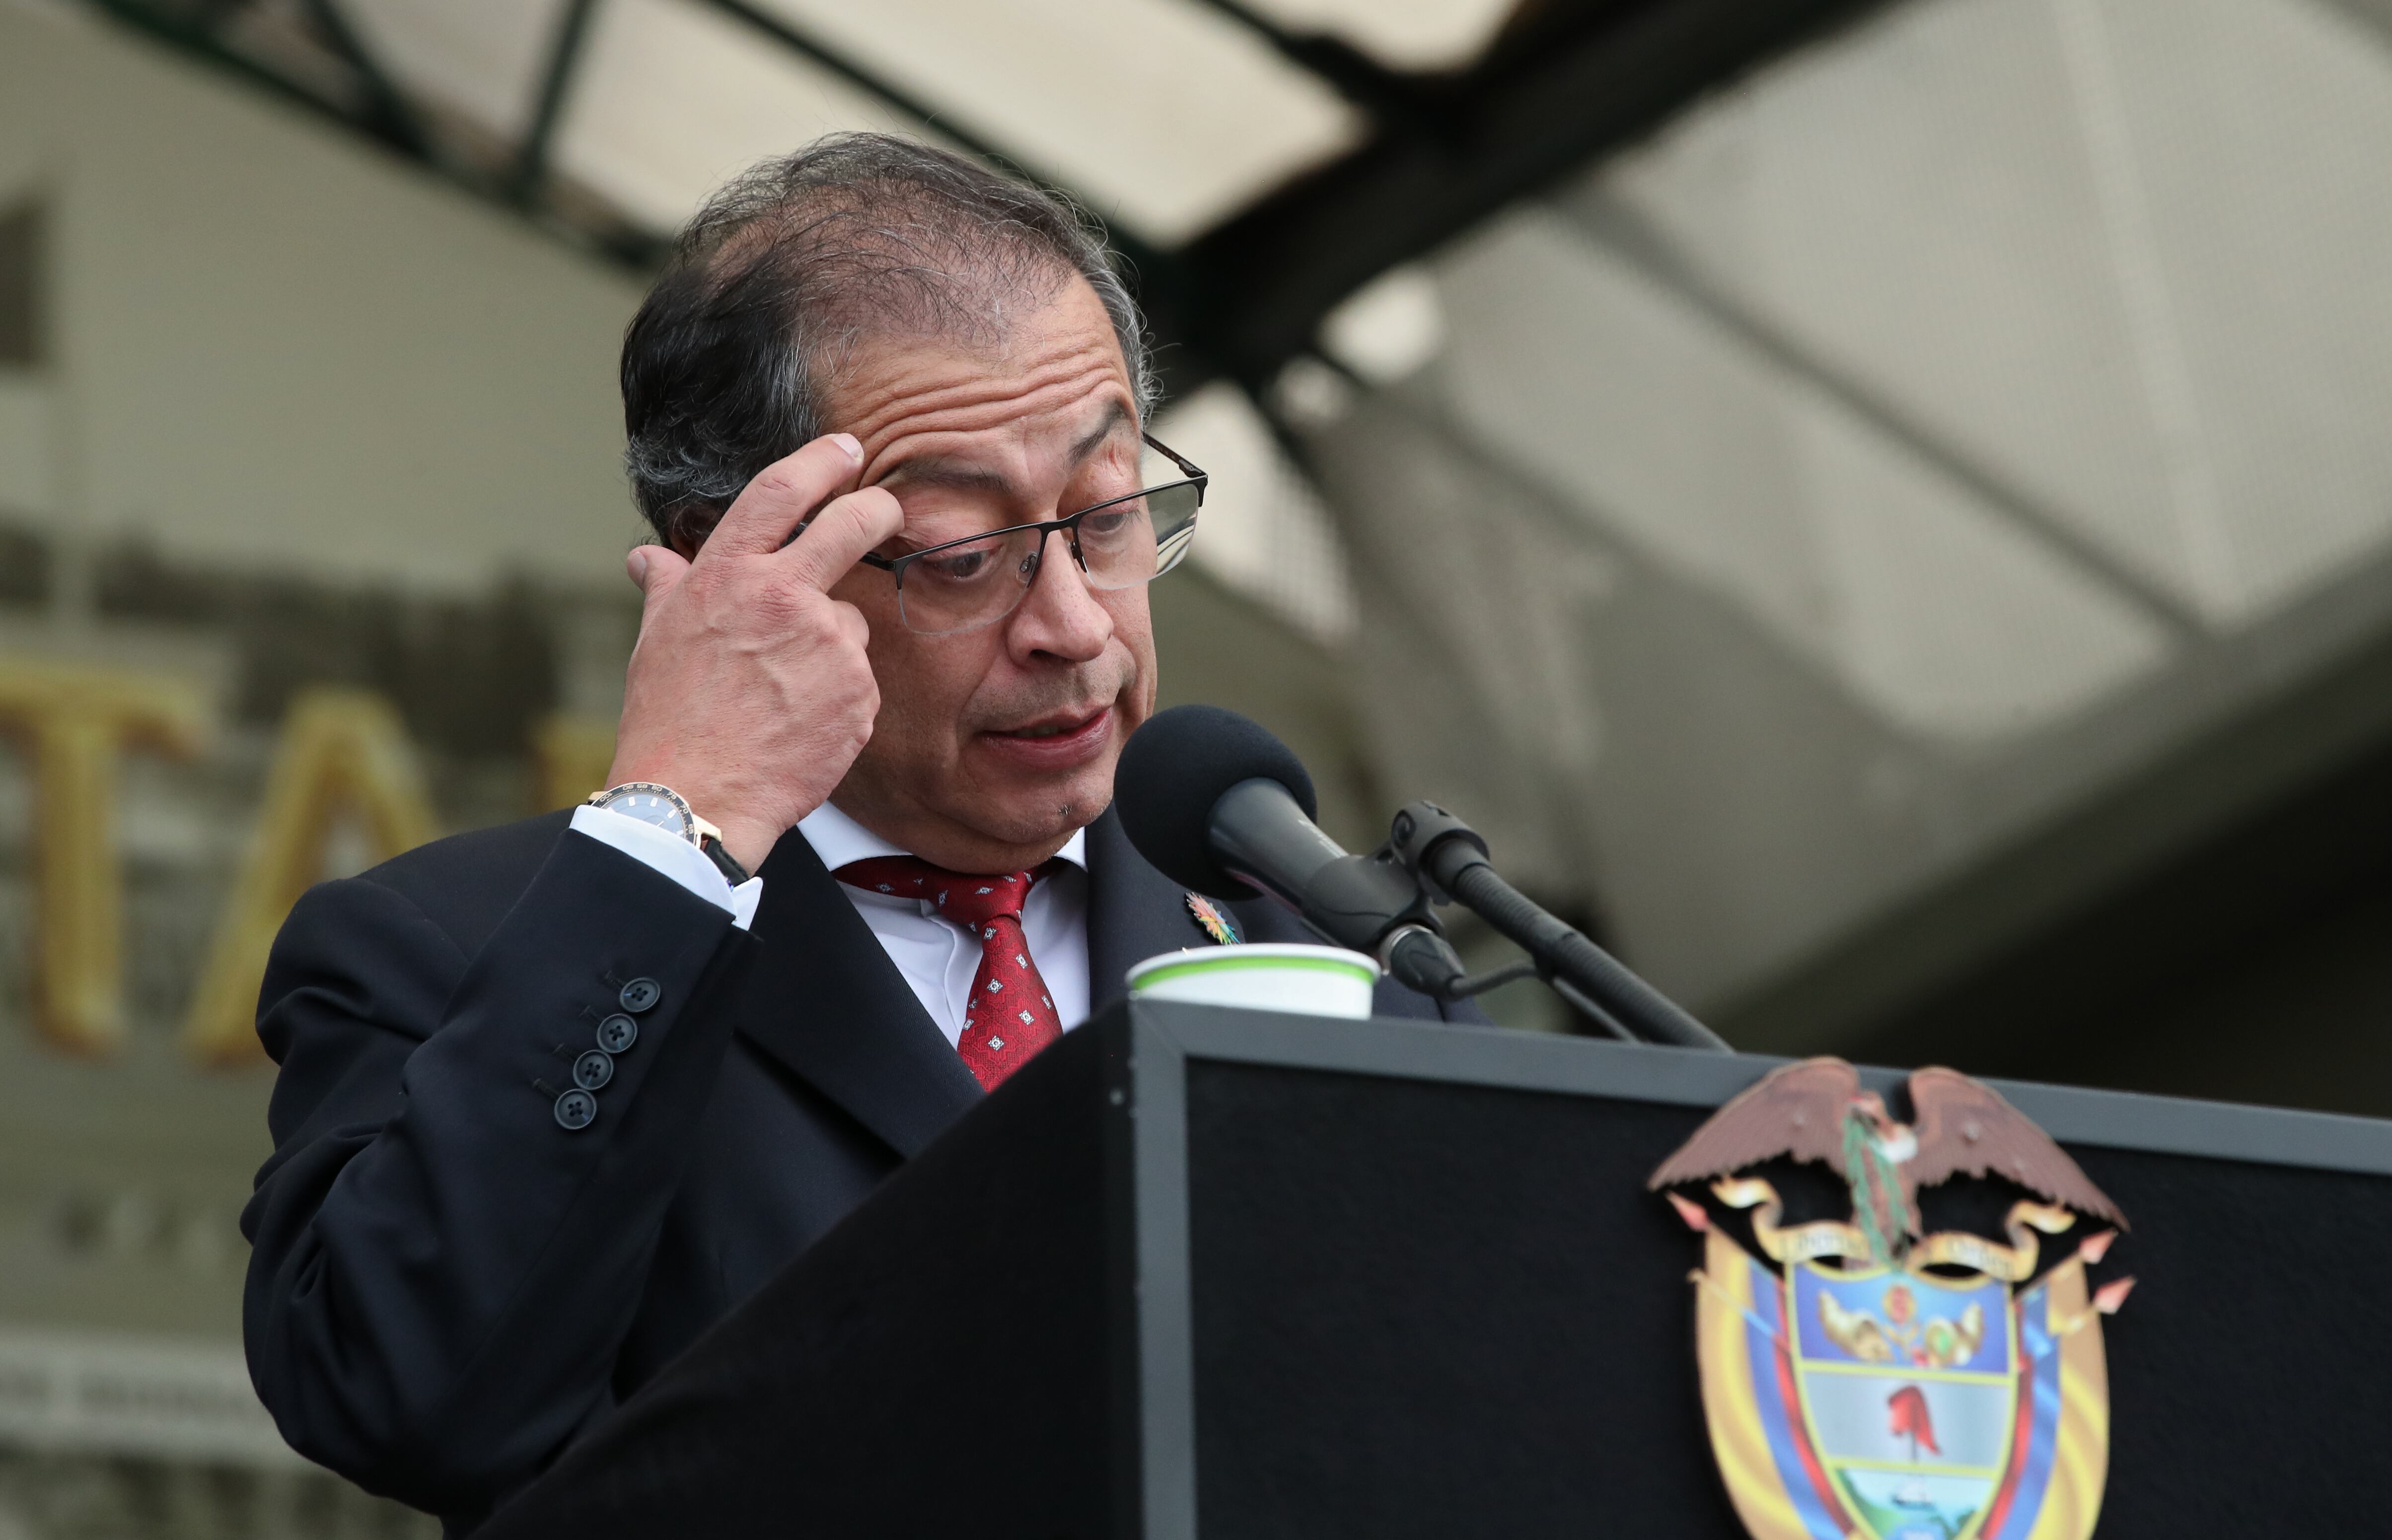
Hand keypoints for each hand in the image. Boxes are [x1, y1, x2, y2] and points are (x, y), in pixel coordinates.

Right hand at [607, 434, 900, 872]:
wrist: (698, 796)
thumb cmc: (670, 718)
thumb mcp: (658, 639)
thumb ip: (669, 588)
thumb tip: (648, 558)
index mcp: (728, 574)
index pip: (780, 490)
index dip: (821, 460)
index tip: (847, 448)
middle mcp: (783, 596)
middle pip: (853, 525)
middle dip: (878, 510)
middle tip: (887, 511)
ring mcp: (827, 643)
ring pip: (849, 622)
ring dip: (829, 646)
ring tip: (782, 693)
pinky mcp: (858, 691)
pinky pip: (857, 678)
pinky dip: (837, 695)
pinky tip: (800, 723)